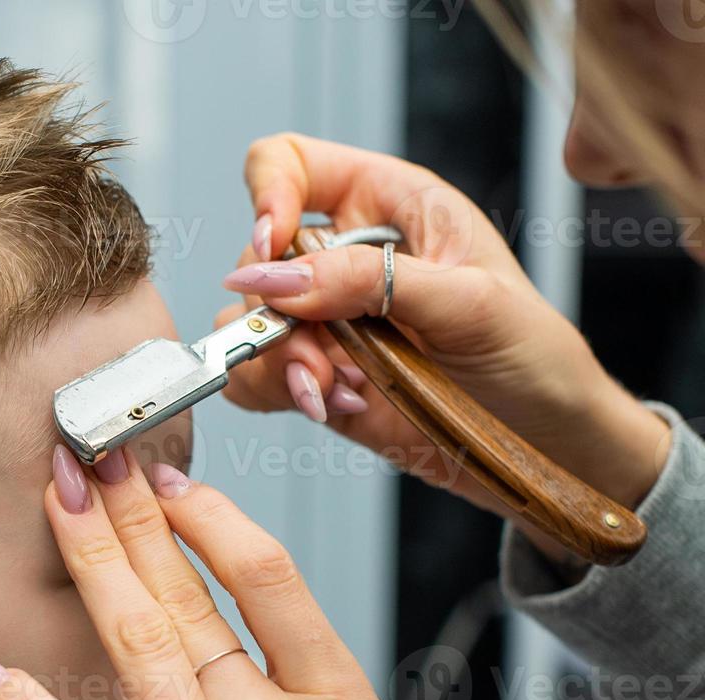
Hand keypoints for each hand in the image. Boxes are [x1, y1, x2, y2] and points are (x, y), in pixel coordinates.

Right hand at [219, 133, 667, 548]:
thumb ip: (368, 280)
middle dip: (282, 312)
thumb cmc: (533, 354)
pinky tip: (336, 406)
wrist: (544, 441)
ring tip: (338, 391)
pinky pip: (256, 376)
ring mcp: (325, 319)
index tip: (271, 244)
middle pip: (259, 258)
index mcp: (388, 205)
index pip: (292, 164)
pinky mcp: (316, 376)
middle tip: (322, 353)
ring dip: (282, 361)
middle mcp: (346, 255)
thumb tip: (275, 278)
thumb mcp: (468, 301)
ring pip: (248, 323)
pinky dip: (281, 393)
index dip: (268, 193)